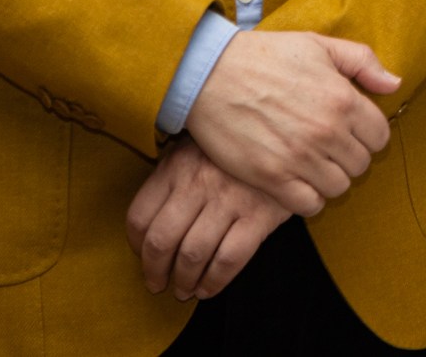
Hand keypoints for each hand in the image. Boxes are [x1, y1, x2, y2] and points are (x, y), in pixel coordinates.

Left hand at [127, 137, 291, 298]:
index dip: (135, 247)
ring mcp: (229, 200)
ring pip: (192, 255)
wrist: (289, 136)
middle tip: (158, 283)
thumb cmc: (235, 148)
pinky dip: (214, 281)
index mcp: (176, 166)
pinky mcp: (258, 216)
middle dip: (155, 272)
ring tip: (184, 289)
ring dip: (184, 281)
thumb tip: (146, 221)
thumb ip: (170, 175)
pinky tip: (209, 288)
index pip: (139, 216)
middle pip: (161, 241)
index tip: (142, 256)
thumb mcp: (196, 146)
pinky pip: (228, 260)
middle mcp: (198, 183)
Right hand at [184, 33, 399, 215]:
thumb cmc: (265, 56)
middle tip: (328, 147)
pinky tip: (297, 180)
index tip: (351, 131)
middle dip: (349, 156)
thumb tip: (395, 84)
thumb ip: (363, 62)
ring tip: (313, 163)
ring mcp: (300, 158)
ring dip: (329, 178)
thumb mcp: (319, 45)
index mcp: (343, 100)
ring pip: (338, 187)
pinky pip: (310, 205)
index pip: (380, 136)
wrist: (210, 74)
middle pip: (361, 165)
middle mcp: (327, 132)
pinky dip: (308, 197)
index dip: (368, 134)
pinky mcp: (273, 178)